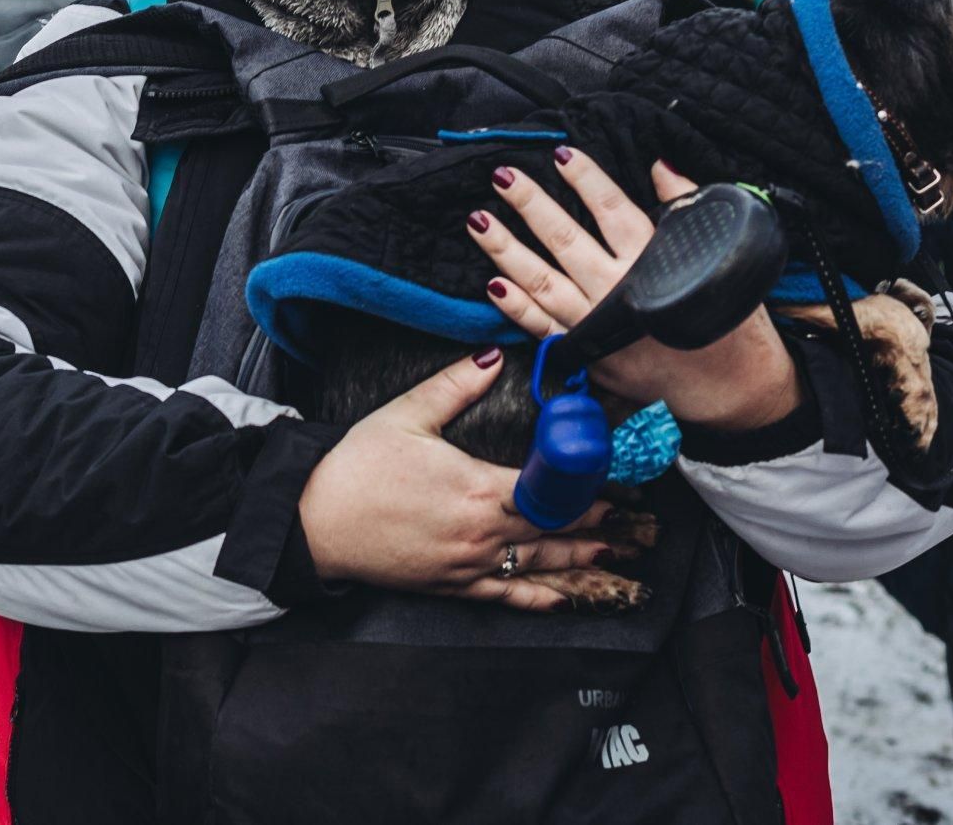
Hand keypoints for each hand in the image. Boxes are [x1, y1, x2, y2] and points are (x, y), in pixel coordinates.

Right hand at [297, 349, 626, 611]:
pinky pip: (504, 595)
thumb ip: (457, 385)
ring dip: (580, 559)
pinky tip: (564, 598)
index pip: (550, 489)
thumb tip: (493, 354)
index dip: (587, 486)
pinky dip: (539, 598)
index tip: (618, 479)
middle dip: (597, 522)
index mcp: (477, 488)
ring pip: (538, 564)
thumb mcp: (408, 414)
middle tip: (636, 519)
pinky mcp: (450, 585)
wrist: (315, 520)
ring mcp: (467, 564)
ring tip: (618, 553)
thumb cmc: (358, 466)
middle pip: (553, 528)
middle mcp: (481, 532)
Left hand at [471, 151, 801, 434]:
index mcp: (655, 264)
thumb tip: (659, 165)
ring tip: (479, 221)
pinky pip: (543, 329)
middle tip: (502, 176)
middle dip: (530, 206)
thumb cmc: (731, 324)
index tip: (561, 154)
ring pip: (543, 282)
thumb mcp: (720, 259)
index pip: (614, 211)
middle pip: (566, 241)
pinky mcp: (590, 357)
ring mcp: (600, 328)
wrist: (734, 391)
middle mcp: (620, 293)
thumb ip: (686, 209)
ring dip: (507, 251)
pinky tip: (492, 284)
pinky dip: (517, 308)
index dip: (586, 180)